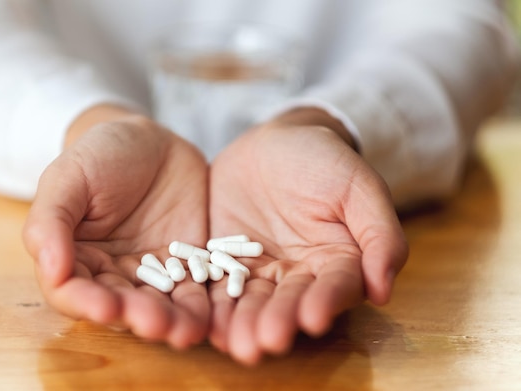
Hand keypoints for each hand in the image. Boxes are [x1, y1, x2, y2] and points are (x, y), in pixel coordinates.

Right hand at [22, 110, 209, 348]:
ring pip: (159, 305)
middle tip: (156, 323)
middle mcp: (112, 273)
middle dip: (137, 316)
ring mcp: (152, 273)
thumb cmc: (98, 154)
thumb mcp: (68, 177)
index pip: (73, 291)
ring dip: (172, 321)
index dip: (87, 303)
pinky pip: (195, 290)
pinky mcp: (188, 266)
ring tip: (186, 330)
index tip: (105, 308)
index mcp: (75, 256)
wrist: (150, 141)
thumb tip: (51, 270)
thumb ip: (50, 220)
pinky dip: (202, 306)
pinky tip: (210, 316)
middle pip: (120, 304)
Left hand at [207, 117, 407, 363]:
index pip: (335, 286)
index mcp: (338, 261)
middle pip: (290, 302)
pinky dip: (214, 306)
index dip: (325, 302)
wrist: (274, 141)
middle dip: (278, 322)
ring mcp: (261, 271)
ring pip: (253, 302)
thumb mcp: (359, 186)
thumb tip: (383, 292)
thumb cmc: (324, 160)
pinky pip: (219, 286)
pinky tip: (206, 324)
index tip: (313, 318)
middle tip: (265, 341)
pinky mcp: (226, 263)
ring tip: (237, 344)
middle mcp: (300, 275)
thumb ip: (379, 235)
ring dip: (244, 324)